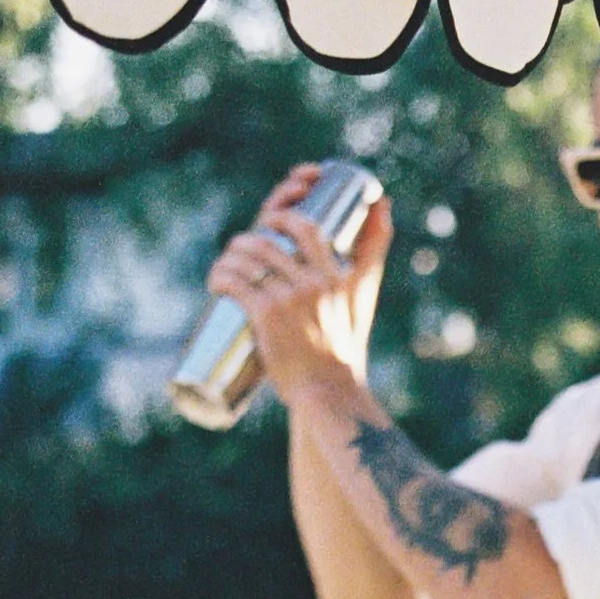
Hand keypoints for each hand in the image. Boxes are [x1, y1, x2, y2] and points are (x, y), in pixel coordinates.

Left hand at [206, 163, 393, 397]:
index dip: (282, 216)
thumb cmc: (344, 348)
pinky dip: (221, 276)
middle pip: (269, 241)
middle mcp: (314, 285)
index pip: (306, 228)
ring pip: (248, 258)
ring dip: (230, 256)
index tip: (269, 221)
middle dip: (247, 239)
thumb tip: (382, 202)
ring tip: (225, 266)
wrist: (330, 395)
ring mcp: (289, 300)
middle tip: (239, 250)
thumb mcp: (364, 296)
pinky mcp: (266, 317)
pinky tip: (216, 280)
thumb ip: (372, 252)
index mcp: (336, 278)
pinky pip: (235, 283)